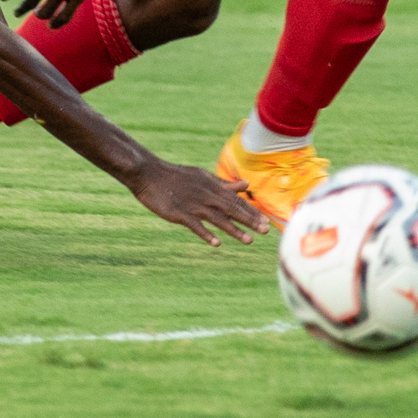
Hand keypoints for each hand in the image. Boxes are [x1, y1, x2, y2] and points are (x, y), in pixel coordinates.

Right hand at [127, 158, 269, 247]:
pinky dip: (205, 233)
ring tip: (249, 241)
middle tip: (265, 231)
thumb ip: (225, 183)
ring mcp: (193, 204)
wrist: (150, 174)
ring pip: (217, 218)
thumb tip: (246, 184)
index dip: (252, 211)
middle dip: (249, 220)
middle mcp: (206, 195)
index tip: (266, 222)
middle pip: (231, 209)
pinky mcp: (179, 213)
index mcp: (213, 186)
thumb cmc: (177, 176)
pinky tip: (216, 243)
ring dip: (234, 230)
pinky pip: (195, 225)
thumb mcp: (204, 176)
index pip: (236, 200)